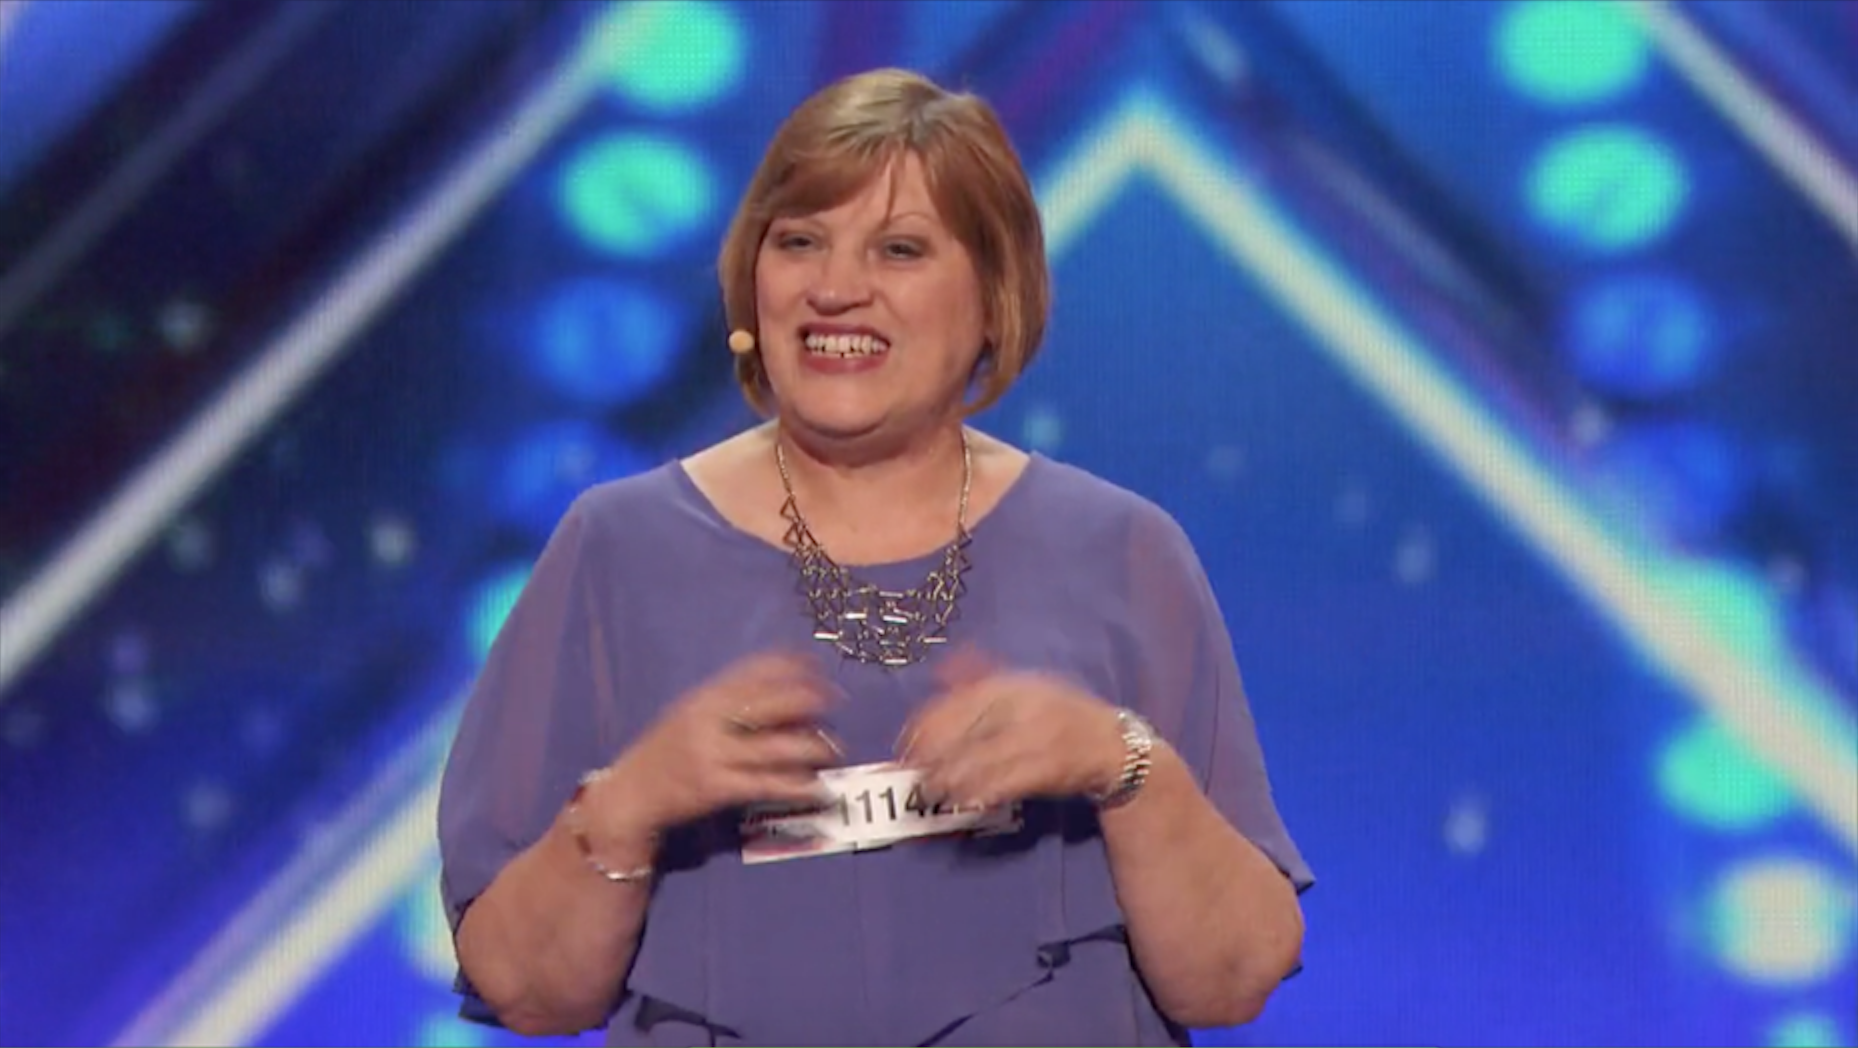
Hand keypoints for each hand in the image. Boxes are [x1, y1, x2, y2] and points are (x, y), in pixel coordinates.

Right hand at [601, 652, 843, 836]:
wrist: (631, 795)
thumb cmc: (667, 752)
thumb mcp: (691, 715)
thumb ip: (728, 702)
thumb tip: (781, 690)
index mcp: (704, 697)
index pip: (752, 670)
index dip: (789, 664)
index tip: (817, 664)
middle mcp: (707, 719)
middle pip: (767, 702)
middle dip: (807, 699)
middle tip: (837, 700)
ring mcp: (711, 753)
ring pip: (772, 746)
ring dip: (810, 746)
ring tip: (834, 749)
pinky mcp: (714, 788)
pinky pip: (763, 783)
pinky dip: (794, 784)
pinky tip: (815, 786)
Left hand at [897, 649, 1125, 809]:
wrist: (1112, 744)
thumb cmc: (1060, 713)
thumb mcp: (1024, 686)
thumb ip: (980, 678)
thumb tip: (939, 670)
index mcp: (1014, 685)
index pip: (960, 702)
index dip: (929, 725)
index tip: (906, 744)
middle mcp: (1024, 706)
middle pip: (967, 732)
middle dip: (934, 757)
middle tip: (914, 775)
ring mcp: (1038, 737)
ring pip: (982, 760)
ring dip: (951, 779)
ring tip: (932, 792)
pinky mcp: (1050, 768)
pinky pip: (1006, 782)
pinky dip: (981, 793)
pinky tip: (963, 801)